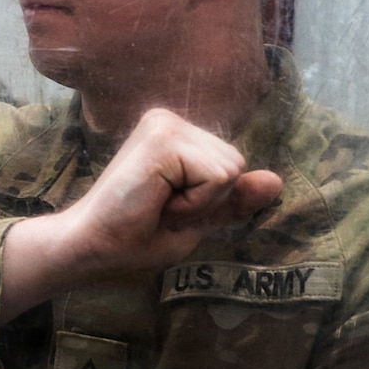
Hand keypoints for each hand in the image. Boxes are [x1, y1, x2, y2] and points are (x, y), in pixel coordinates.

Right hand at [2, 109, 282, 315]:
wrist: (91, 248)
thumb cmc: (132, 237)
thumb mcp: (195, 218)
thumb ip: (231, 199)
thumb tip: (277, 180)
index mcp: (175, 135)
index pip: (231, 166)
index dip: (208, 202)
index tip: (163, 209)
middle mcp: (170, 120)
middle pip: (236, 163)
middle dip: (207, 200)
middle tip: (159, 209)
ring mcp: (165, 124)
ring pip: (230, 169)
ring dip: (199, 203)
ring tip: (156, 206)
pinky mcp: (163, 138)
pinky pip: (218, 176)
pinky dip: (194, 203)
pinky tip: (155, 201)